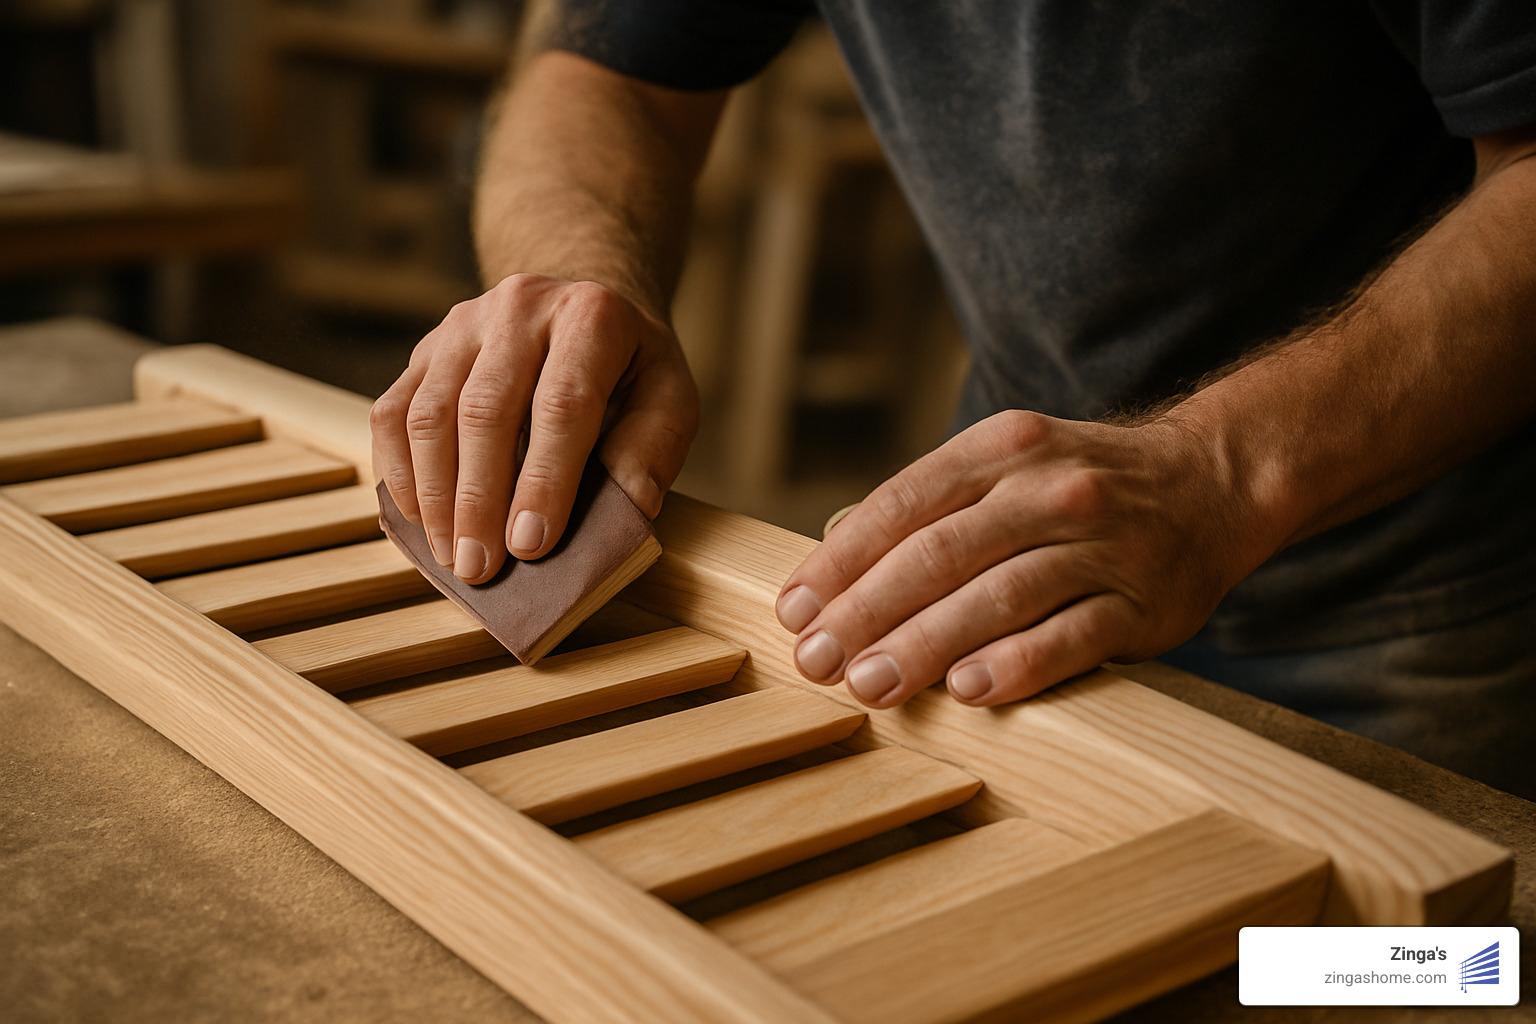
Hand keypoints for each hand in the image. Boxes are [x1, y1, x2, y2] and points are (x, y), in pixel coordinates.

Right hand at [370, 273, 697, 581]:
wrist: (583, 307)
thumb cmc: (630, 369)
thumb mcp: (669, 398)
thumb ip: (652, 449)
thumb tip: (627, 509)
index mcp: (593, 315)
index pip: (562, 403)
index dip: (544, 480)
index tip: (530, 545)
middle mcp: (521, 306)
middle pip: (485, 409)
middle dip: (478, 499)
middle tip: (478, 567)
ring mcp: (464, 324)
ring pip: (429, 412)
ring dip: (434, 494)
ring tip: (450, 555)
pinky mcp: (426, 349)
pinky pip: (394, 412)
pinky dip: (399, 471)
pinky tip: (418, 518)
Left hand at [774, 410, 1280, 707]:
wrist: (1210, 482)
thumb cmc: (1080, 486)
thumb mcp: (1009, 464)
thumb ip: (934, 508)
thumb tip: (833, 578)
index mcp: (1002, 449)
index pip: (902, 504)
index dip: (840, 560)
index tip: (794, 609)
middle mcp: (1048, 490)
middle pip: (939, 553)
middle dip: (865, 611)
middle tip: (816, 660)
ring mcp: (1100, 546)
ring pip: (996, 598)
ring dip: (924, 645)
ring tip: (869, 685)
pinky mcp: (1141, 604)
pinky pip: (1070, 637)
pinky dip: (1016, 665)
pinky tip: (967, 692)